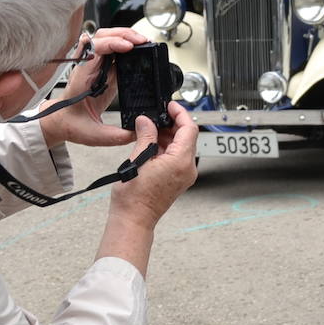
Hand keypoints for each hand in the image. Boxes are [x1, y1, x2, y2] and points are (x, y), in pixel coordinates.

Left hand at [41, 27, 146, 147]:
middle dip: (123, 34)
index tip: (128, 47)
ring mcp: (96, 67)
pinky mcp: (104, 70)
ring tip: (142, 43)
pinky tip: (138, 51)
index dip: (113, 43)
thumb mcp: (93, 134)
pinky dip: (126, 46)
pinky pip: (114, 51)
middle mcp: (89, 68)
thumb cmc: (71, 124)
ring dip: (125, 36)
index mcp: (83, 77)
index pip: (95, 49)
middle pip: (103, 36)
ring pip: (108, 39)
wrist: (62, 122)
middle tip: (142, 41)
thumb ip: (115, 136)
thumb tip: (137, 132)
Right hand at [100, 104, 198, 271]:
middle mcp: (188, 168)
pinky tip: (152, 145)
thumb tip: (146, 121)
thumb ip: (146, 136)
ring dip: (168, 136)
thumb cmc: (134, 197)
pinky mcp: (178, 180)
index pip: (189, 129)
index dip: (180, 113)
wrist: (134, 219)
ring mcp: (185, 175)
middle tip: (155, 118)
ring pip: (182, 147)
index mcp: (181, 161)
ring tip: (149, 132)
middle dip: (172, 124)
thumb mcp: (138, 160)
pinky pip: (177, 158)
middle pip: (188, 137)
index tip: (170, 105)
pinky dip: (167, 148)